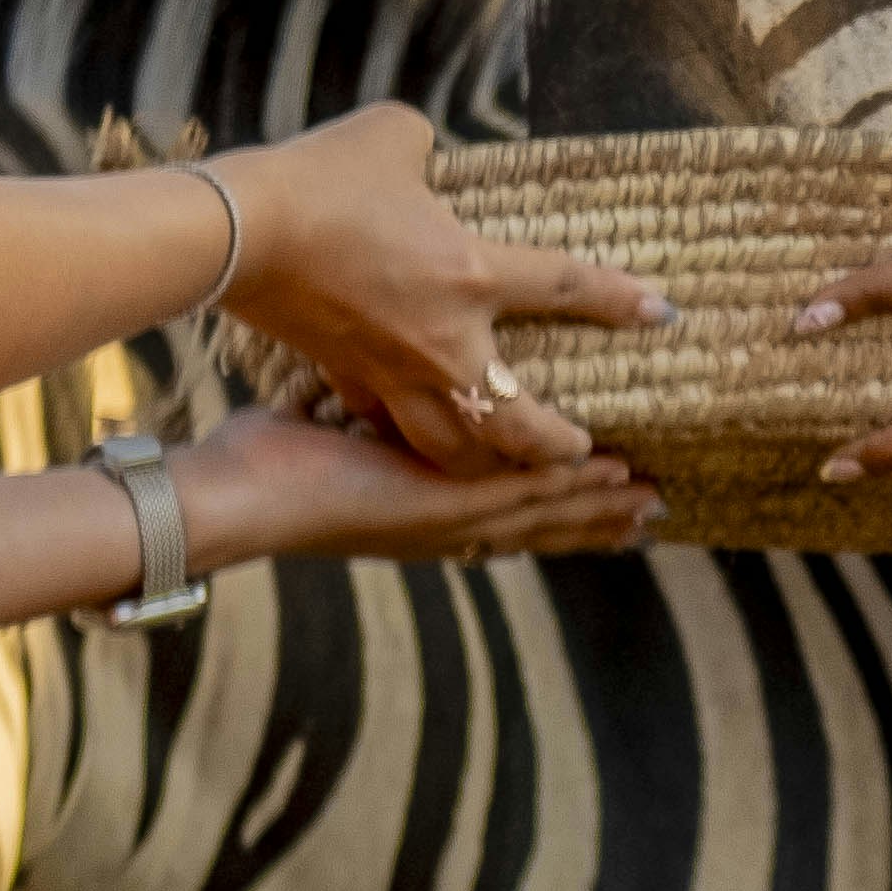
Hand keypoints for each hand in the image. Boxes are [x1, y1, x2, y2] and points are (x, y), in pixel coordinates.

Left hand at [174, 409, 654, 569]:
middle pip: (537, 518)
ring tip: (652, 500)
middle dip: (593, 512)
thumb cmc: (263, 462)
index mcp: (419, 504)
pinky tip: (610, 476)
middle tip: (652, 506)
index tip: (595, 480)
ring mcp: (446, 520)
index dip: (552, 494)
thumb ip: (350, 399)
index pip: (500, 500)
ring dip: (597, 505)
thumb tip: (349, 367)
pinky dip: (569, 489)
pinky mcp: (442, 509)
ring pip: (542, 512)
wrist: (239, 497)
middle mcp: (442, 523)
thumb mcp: (325, 421)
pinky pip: (523, 497)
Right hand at [215, 105, 670, 473]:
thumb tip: (417, 152)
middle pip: (518, 422)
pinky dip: (409, 440)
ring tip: (517, 475)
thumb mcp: (387, 136)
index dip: (616, 298)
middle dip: (558, 450)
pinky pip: (389, 425)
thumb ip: (418, 149)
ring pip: (455, 449)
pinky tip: (420, 444)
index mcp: (467, 273)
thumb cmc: (318, 178)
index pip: (563, 287)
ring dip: (491, 468)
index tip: (661, 313)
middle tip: (590, 457)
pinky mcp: (342, 378)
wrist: (234, 234)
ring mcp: (390, 371)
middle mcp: (441, 342)